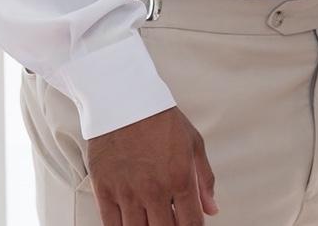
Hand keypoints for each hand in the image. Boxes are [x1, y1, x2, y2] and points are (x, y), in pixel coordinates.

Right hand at [86, 105, 216, 225]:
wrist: (126, 103)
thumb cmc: (163, 121)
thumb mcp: (194, 143)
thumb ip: (204, 179)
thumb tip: (213, 210)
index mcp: (180, 178)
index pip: (190, 223)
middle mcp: (154, 190)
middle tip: (170, 223)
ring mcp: (128, 193)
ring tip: (151, 222)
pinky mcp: (104, 192)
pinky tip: (130, 225)